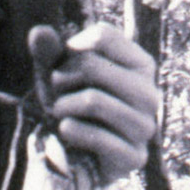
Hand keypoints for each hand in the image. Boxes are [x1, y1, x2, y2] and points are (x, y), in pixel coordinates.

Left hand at [28, 23, 158, 183]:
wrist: (80, 157)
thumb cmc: (73, 105)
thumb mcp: (59, 74)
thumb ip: (49, 52)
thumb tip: (39, 32)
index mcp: (141, 65)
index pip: (102, 35)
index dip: (72, 47)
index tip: (64, 63)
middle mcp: (150, 93)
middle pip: (92, 66)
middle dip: (62, 79)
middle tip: (57, 93)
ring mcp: (145, 126)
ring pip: (92, 100)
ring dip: (63, 106)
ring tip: (60, 112)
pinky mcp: (135, 157)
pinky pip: (97, 137)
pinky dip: (71, 131)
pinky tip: (66, 130)